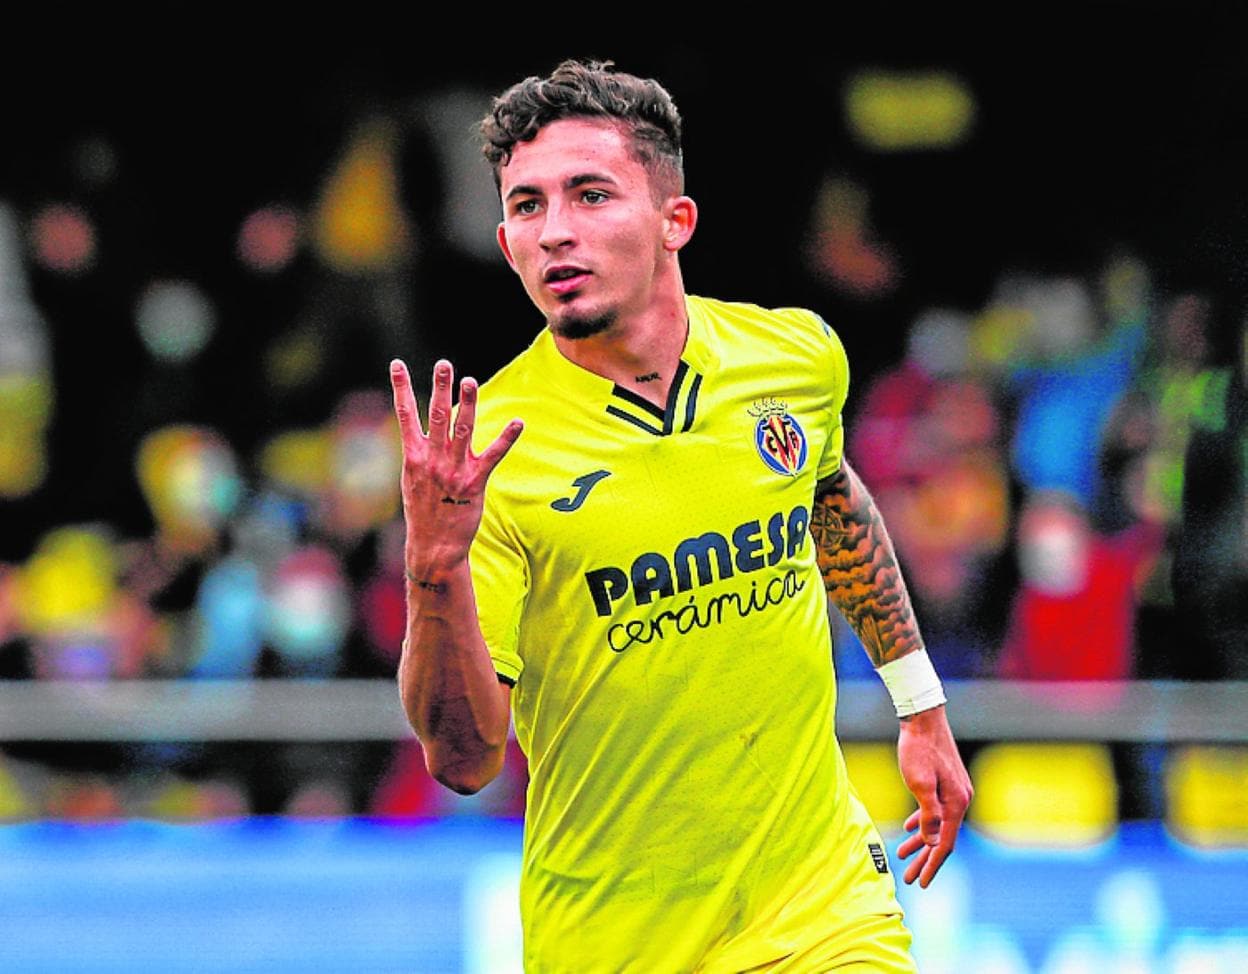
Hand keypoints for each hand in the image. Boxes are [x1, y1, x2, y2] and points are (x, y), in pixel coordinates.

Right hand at [390, 358, 521, 572]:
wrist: (434, 546)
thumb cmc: (424, 511)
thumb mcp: (412, 479)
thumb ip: (418, 452)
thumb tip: (420, 429)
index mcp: (413, 456)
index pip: (405, 415)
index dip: (400, 388)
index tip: (396, 364)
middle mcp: (432, 460)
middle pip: (435, 416)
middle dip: (439, 388)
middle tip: (444, 364)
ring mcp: (453, 470)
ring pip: (461, 430)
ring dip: (466, 404)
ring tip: (469, 382)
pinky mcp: (474, 483)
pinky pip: (493, 456)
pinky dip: (506, 438)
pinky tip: (517, 422)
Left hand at [895, 704, 972, 887]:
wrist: (923, 718)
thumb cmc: (918, 750)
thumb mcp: (919, 784)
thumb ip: (927, 815)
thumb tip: (930, 841)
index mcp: (955, 803)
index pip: (944, 843)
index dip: (932, 864)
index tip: (920, 882)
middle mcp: (960, 800)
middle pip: (942, 837)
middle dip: (925, 859)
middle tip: (909, 877)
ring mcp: (954, 791)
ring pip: (937, 825)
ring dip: (921, 842)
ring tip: (903, 855)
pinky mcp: (945, 782)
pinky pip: (935, 811)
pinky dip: (923, 822)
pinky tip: (911, 829)